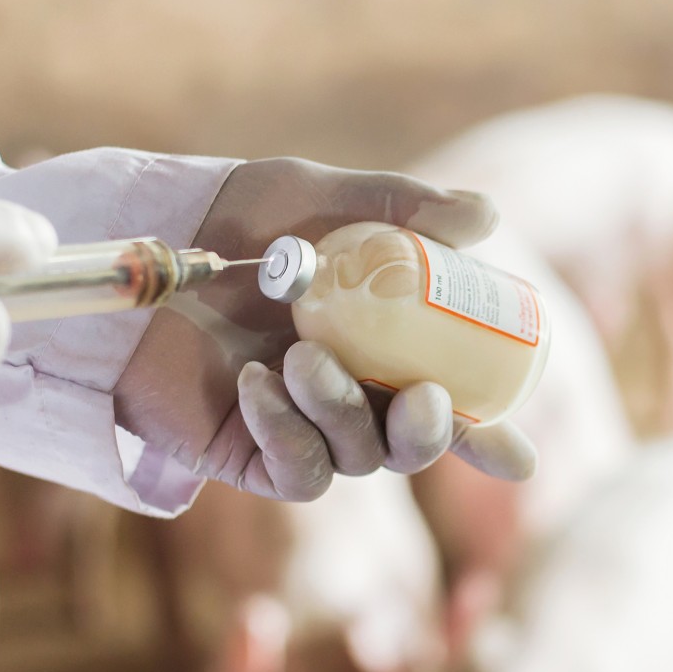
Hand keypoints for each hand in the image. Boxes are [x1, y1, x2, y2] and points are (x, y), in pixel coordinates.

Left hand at [114, 158, 537, 500]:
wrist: (149, 243)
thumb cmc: (236, 218)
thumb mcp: (322, 198)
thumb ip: (403, 207)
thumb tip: (489, 217)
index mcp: (384, 347)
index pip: (453, 405)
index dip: (491, 438)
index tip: (523, 458)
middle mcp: (351, 395)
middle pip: (413, 446)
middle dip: (431, 436)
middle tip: (425, 399)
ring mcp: (302, 427)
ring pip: (356, 459)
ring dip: (344, 415)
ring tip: (302, 356)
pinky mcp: (249, 453)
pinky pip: (294, 473)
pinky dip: (287, 432)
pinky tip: (256, 384)